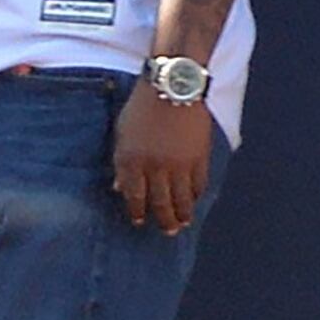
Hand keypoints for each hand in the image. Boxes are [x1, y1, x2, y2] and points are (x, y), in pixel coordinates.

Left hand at [111, 82, 214, 234]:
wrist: (172, 87)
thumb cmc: (141, 108)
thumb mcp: (121, 134)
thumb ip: (121, 163)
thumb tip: (120, 188)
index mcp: (131, 160)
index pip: (134, 197)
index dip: (137, 212)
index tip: (138, 221)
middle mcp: (155, 166)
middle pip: (160, 204)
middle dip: (163, 220)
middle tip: (166, 231)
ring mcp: (179, 164)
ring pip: (182, 200)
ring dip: (183, 215)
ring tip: (182, 224)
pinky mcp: (199, 158)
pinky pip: (199, 185)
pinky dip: (196, 196)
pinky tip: (193, 201)